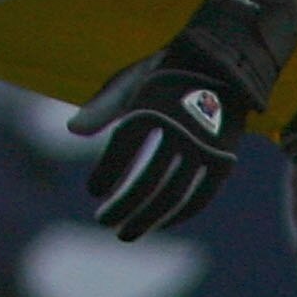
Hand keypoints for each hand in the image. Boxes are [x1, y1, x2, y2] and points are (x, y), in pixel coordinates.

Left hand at [69, 53, 244, 239]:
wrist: (222, 62)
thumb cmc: (164, 73)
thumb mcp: (130, 81)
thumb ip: (102, 107)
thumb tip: (72, 130)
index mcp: (151, 106)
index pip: (122, 149)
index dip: (106, 173)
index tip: (92, 191)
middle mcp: (179, 128)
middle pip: (147, 180)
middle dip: (122, 205)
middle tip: (102, 222)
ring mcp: (205, 146)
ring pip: (173, 195)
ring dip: (148, 218)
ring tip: (126, 234)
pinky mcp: (224, 159)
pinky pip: (200, 197)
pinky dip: (179, 215)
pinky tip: (160, 224)